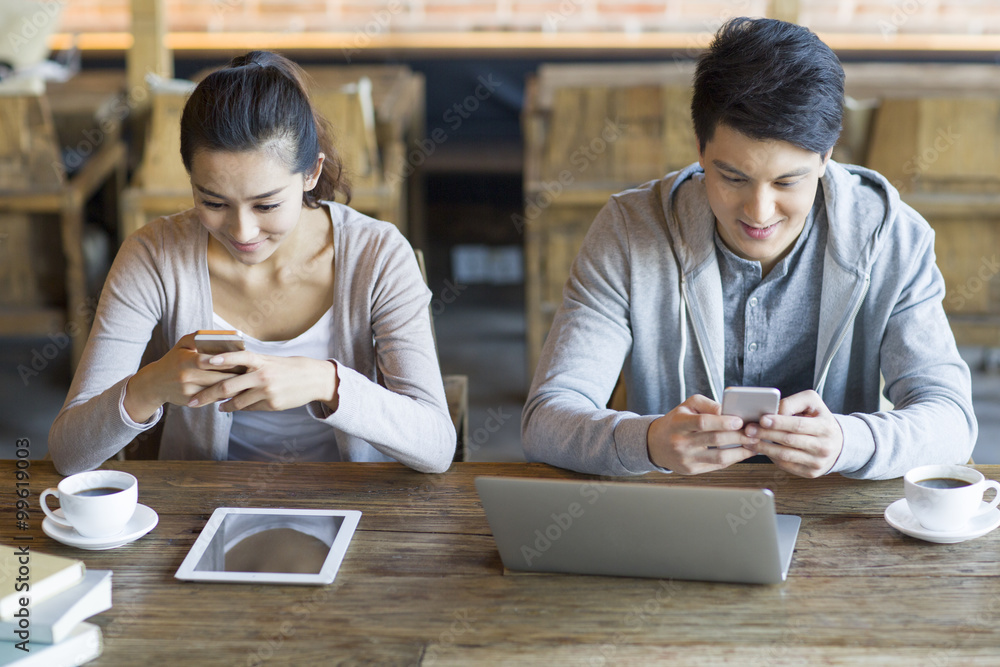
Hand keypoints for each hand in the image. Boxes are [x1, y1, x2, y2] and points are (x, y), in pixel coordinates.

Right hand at [124, 333, 240, 422]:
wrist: (155, 383)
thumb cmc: (174, 359)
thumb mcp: (182, 344)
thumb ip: (198, 337)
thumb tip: (221, 334)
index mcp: (184, 361)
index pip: (207, 361)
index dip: (225, 361)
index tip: (242, 359)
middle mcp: (186, 377)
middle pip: (217, 378)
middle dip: (236, 375)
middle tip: (251, 371)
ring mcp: (189, 391)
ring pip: (218, 390)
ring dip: (234, 387)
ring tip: (248, 380)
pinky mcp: (191, 402)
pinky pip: (213, 399)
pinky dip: (226, 394)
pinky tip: (236, 389)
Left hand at [185, 351, 337, 412]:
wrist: (313, 379)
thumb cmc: (288, 367)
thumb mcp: (269, 361)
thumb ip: (250, 365)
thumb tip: (226, 371)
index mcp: (261, 361)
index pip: (237, 357)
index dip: (220, 359)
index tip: (202, 361)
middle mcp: (262, 375)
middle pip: (228, 386)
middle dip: (206, 395)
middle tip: (192, 401)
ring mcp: (266, 392)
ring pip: (236, 402)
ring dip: (222, 406)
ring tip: (214, 406)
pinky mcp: (272, 404)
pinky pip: (249, 408)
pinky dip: (239, 408)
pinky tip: (231, 407)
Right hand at [647, 394, 757, 473]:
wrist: (656, 444)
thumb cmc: (677, 421)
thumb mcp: (687, 406)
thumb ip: (708, 405)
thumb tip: (728, 411)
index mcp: (678, 424)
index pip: (702, 423)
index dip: (722, 422)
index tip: (739, 420)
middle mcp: (680, 443)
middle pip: (714, 440)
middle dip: (738, 436)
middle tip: (754, 432)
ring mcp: (686, 459)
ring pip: (719, 457)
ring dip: (740, 451)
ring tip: (754, 444)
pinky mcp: (692, 470)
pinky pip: (717, 465)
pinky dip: (733, 459)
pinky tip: (743, 452)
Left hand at [743, 390, 842, 477]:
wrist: (838, 443)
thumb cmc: (819, 419)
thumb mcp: (812, 403)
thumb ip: (793, 402)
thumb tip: (774, 411)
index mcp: (826, 427)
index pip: (798, 425)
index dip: (779, 422)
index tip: (762, 419)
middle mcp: (824, 446)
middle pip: (789, 440)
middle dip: (766, 434)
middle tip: (748, 429)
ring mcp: (818, 462)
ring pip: (785, 455)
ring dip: (763, 448)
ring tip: (749, 440)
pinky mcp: (811, 473)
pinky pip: (786, 465)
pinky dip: (771, 457)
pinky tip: (760, 449)